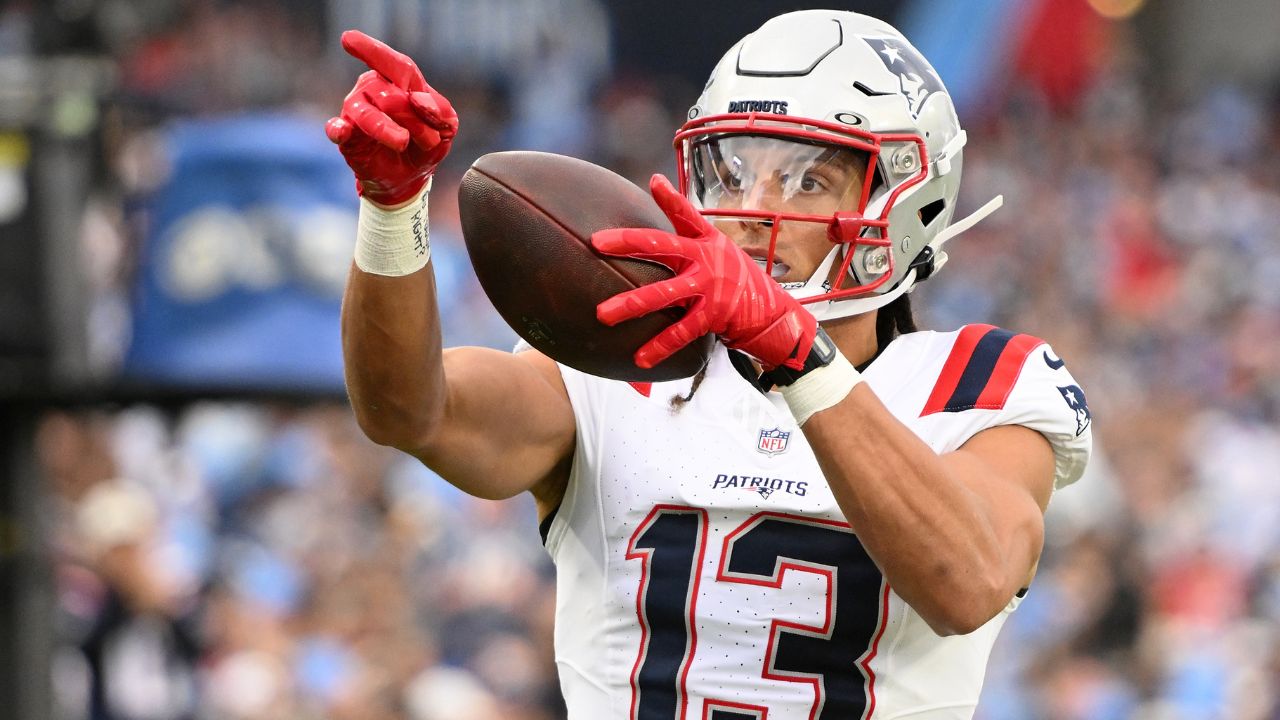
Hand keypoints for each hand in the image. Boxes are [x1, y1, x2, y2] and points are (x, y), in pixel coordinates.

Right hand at [325, 30, 458, 205]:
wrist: (412, 176)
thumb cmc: (427, 144)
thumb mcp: (446, 128)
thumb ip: (439, 111)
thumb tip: (418, 100)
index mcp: (399, 82)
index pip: (392, 64)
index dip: (372, 50)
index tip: (348, 38)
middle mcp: (373, 90)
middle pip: (387, 93)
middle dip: (411, 118)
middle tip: (428, 140)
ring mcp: (356, 112)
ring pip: (364, 111)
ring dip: (385, 127)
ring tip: (401, 142)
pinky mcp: (347, 136)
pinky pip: (336, 128)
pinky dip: (338, 129)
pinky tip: (342, 132)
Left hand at [592, 175, 817, 370]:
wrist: (770, 312)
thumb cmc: (734, 278)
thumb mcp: (717, 250)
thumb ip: (689, 232)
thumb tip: (661, 195)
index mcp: (706, 241)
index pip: (687, 215)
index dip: (671, 198)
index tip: (654, 182)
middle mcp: (706, 259)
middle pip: (663, 246)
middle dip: (628, 243)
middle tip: (597, 243)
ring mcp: (709, 288)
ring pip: (663, 294)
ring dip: (631, 304)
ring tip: (603, 314)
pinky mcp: (713, 316)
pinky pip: (680, 332)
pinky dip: (659, 347)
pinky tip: (640, 359)